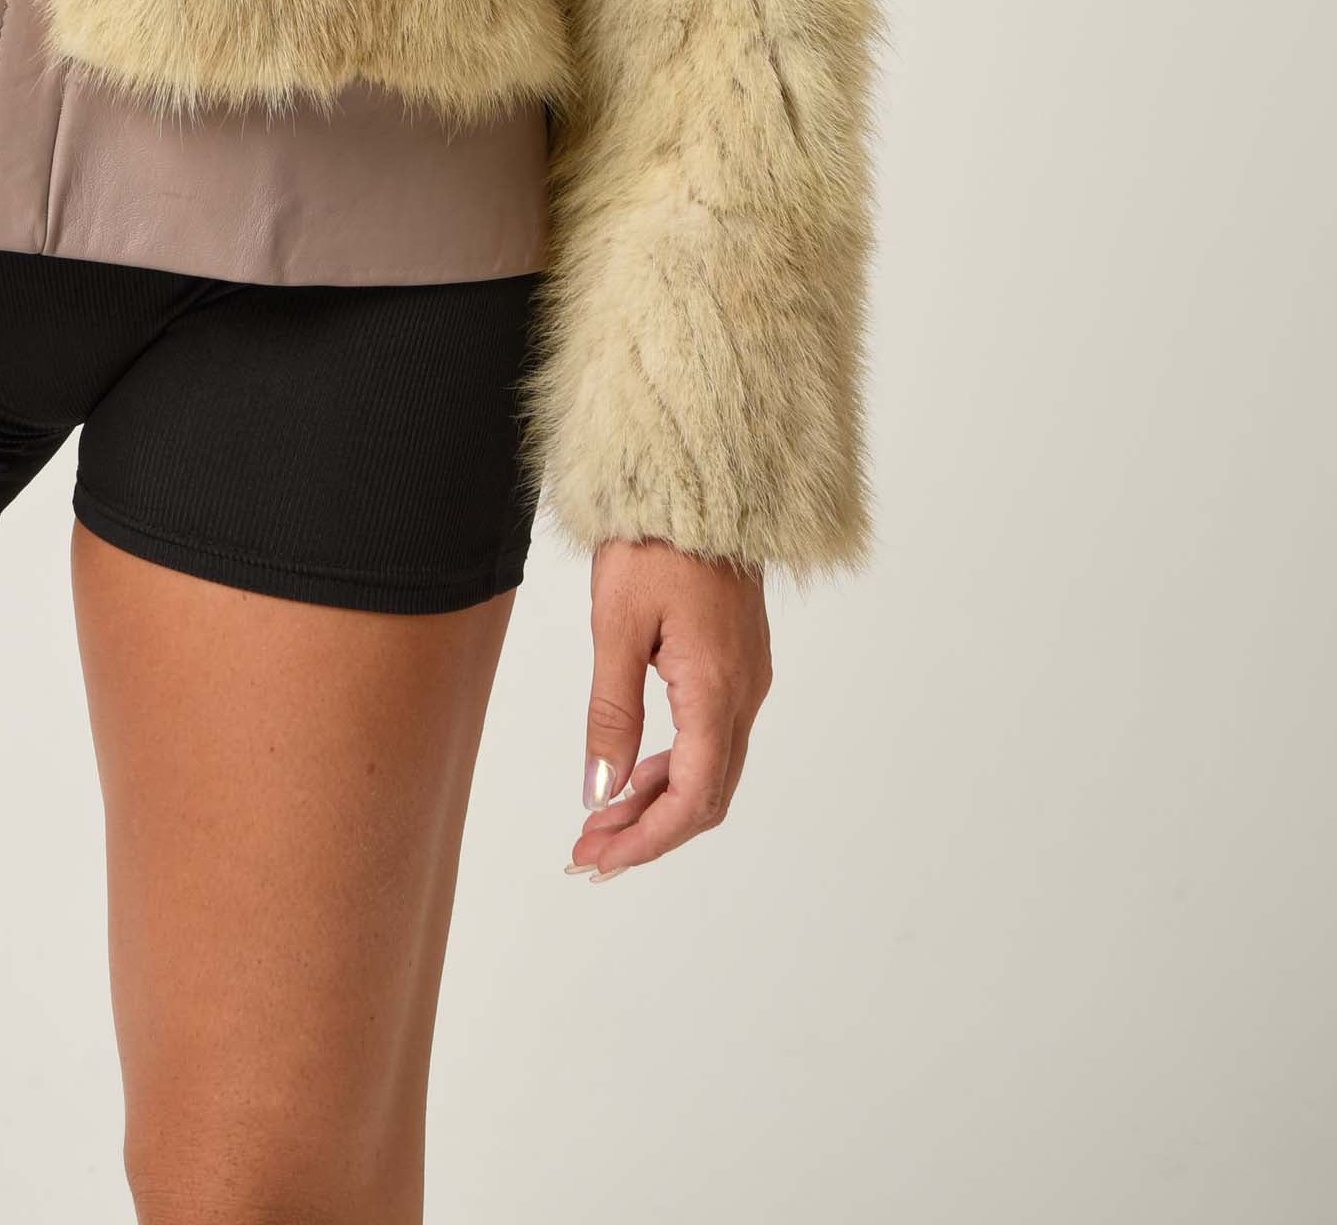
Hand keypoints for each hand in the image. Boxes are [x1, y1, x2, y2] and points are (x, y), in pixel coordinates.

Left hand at [566, 534, 770, 878]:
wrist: (698, 478)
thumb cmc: (655, 541)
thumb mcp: (617, 625)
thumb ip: (611, 714)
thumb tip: (601, 793)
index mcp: (716, 691)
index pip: (692, 799)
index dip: (646, 840)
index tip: (598, 859)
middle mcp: (744, 694)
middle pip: (706, 794)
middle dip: (648, 831)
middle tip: (589, 850)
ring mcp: (747, 678)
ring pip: (710, 768)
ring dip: (657, 801)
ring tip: (599, 818)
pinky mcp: (737, 662)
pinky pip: (711, 736)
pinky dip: (671, 765)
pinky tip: (632, 770)